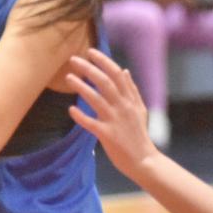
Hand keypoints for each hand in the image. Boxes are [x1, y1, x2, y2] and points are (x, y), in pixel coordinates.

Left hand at [66, 49, 159, 181]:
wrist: (144, 161)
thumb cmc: (138, 134)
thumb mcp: (140, 109)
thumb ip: (131, 90)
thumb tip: (124, 70)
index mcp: (130, 100)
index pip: (117, 75)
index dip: (104, 61)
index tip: (90, 51)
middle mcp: (123, 108)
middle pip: (105, 83)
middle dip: (89, 69)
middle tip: (73, 59)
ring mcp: (115, 121)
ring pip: (97, 99)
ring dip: (81, 87)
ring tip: (68, 77)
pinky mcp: (108, 135)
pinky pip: (91, 124)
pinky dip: (81, 116)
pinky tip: (71, 109)